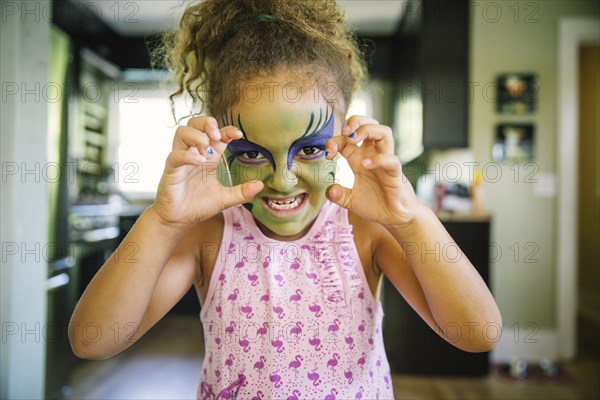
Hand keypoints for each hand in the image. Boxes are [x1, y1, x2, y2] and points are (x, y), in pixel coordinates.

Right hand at [153, 116, 263, 228]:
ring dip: (196, 136)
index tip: (238, 134)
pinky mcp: (171, 170)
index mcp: (209, 156)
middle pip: (195, 123)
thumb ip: (242, 192)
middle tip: (217, 135)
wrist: (180, 220)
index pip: (216, 134)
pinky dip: (187, 155)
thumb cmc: (199, 206)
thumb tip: (260, 185)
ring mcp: (181, 160)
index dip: (226, 130)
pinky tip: (199, 162)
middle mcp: (194, 153)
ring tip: (206, 150)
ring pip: (181, 132)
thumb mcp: (225, 198)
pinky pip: (175, 155)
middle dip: (207, 123)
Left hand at [325, 115, 423, 229]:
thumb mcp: (350, 200)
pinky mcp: (395, 173)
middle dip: (355, 122)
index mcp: (359, 158)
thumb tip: (329, 190)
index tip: (328, 154)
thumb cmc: (375, 204)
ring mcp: (385, 161)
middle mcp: (372, 155)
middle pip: (369, 123)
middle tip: (345, 133)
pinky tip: (365, 165)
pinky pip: (391, 159)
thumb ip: (338, 195)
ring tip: (354, 140)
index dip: (335, 140)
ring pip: (384, 132)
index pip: (347, 138)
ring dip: (368, 130)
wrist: (394, 218)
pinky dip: (378, 159)